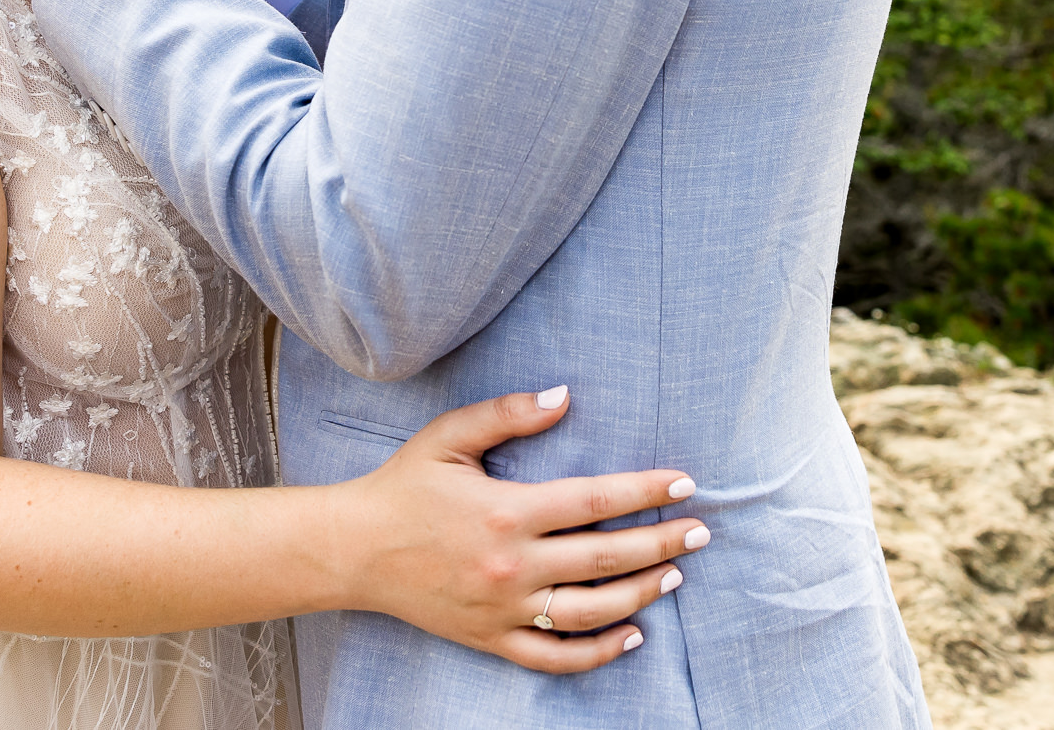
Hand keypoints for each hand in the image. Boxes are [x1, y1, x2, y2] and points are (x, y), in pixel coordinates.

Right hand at [328, 387, 708, 672]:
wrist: (353, 551)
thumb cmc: (403, 486)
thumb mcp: (449, 437)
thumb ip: (508, 414)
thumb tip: (564, 396)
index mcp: (507, 512)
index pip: (595, 501)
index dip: (645, 491)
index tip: (685, 484)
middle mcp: (512, 565)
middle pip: (605, 558)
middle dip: (662, 544)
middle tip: (700, 532)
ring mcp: (504, 608)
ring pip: (591, 610)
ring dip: (641, 593)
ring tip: (673, 574)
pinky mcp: (492, 638)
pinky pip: (555, 656)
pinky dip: (599, 651)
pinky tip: (632, 633)